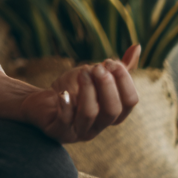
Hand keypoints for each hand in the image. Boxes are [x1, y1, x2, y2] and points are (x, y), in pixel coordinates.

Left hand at [20, 44, 140, 143]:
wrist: (40, 102)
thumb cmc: (71, 89)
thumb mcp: (94, 75)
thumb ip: (116, 67)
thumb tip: (137, 46)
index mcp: (112, 113)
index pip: (131, 102)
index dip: (124, 81)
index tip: (111, 62)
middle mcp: (99, 126)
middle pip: (113, 111)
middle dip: (106, 86)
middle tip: (96, 68)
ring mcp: (78, 131)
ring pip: (90, 115)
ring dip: (87, 90)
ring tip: (82, 72)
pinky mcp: (58, 131)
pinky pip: (65, 122)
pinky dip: (66, 106)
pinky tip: (63, 93)